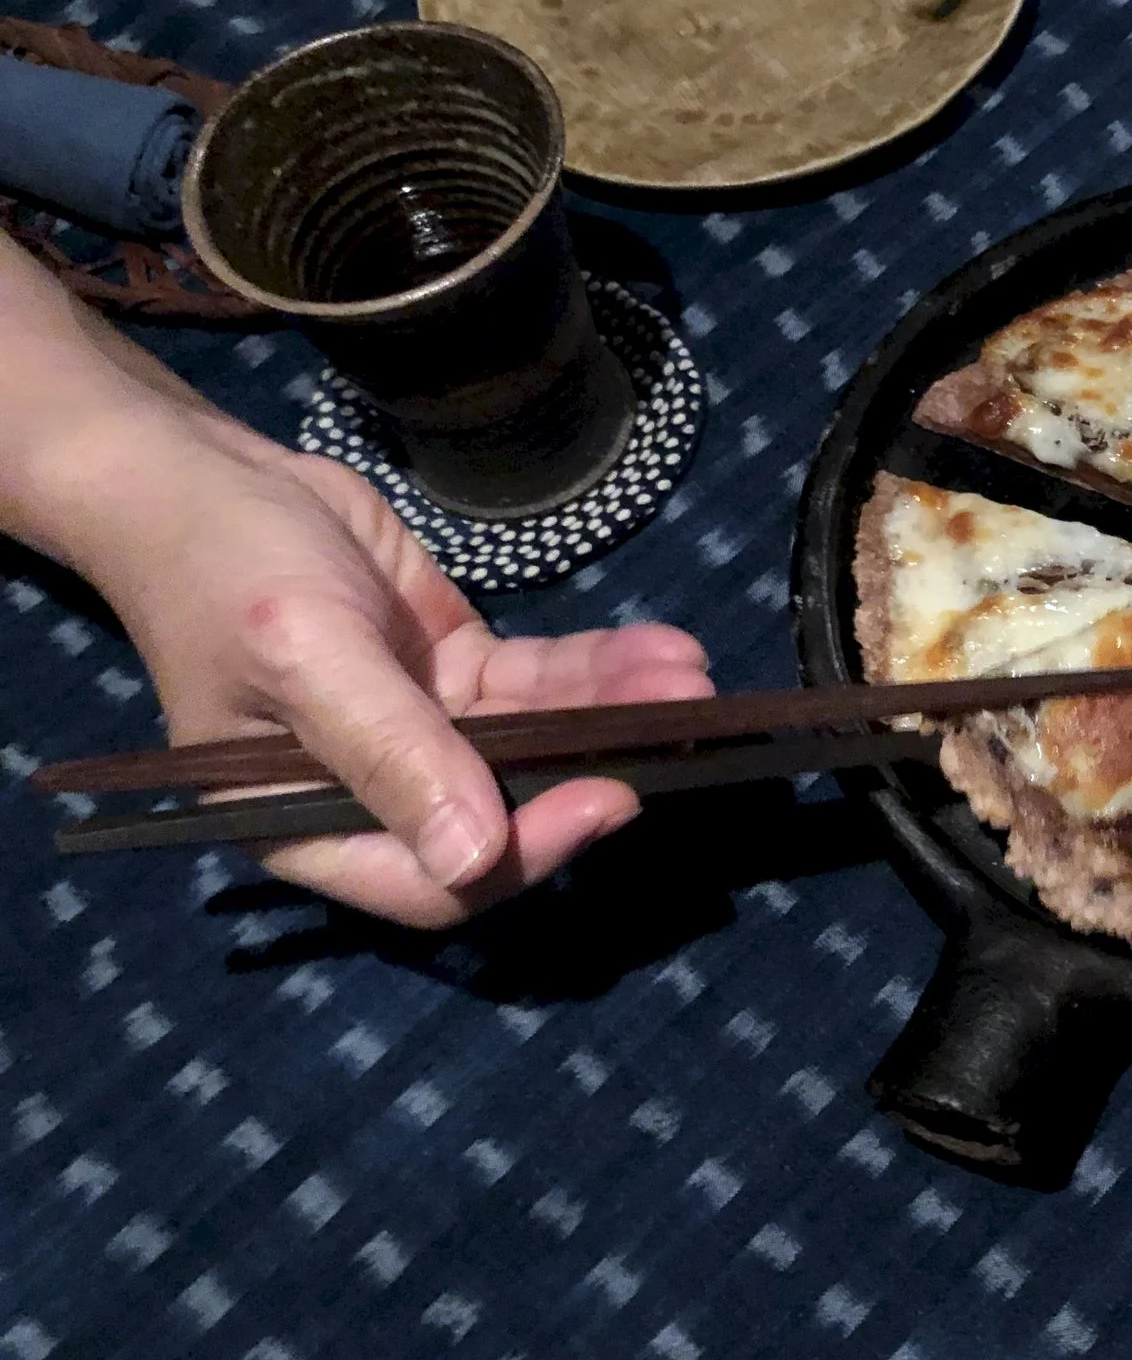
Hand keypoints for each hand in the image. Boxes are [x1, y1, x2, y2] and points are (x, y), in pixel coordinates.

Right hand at [85, 419, 712, 928]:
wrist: (209, 477)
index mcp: (309, 828)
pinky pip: (542, 686)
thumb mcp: (305, 656)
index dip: (528, 853)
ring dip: (619, 715)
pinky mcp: (459, 673)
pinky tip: (664, 652)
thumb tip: (475, 857)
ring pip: (542, 743)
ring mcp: (426, 734)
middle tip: (693, 732)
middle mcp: (378, 797)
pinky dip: (600, 672)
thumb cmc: (227, 572)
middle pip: (508, 817)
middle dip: (600, 774)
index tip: (612, 799)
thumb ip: (391, 753)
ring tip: (694, 681)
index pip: (436, 882)